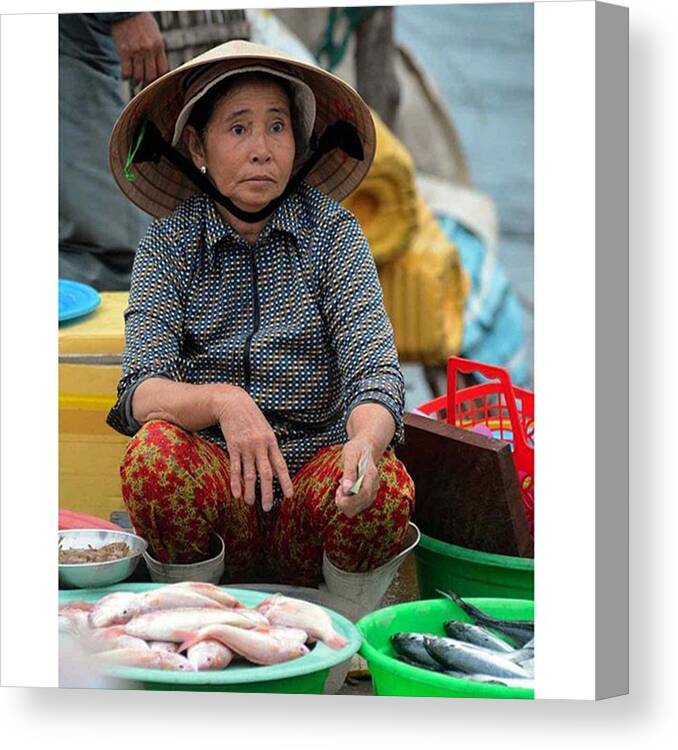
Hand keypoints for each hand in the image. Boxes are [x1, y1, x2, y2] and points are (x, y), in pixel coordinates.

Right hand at [111, 13, 167, 87]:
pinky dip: (125, 77)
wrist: (126, 10)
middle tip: (144, 88)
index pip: (163, 70)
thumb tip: (159, 68)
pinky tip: (125, 77)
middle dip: (147, 85)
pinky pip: (126, 71)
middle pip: (151, 76)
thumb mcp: (155, 34)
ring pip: (138, 76)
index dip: (159, 80)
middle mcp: (149, 50)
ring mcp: (136, 51)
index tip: (156, 84)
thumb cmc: (141, 22)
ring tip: (134, 82)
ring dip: (136, 82)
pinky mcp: (124, 51)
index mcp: (159, 46)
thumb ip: (157, 50)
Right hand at [212, 385, 292, 511]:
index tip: (289, 496)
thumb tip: (276, 467)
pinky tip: (236, 493)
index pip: (281, 466)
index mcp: (272, 442)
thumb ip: (270, 448)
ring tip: (250, 503)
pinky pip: (235, 468)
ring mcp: (246, 447)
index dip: (286, 482)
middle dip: (267, 493)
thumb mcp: (266, 430)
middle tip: (267, 508)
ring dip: (250, 491)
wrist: (234, 403)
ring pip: (249, 474)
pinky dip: (235, 482)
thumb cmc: (252, 418)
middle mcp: (261, 446)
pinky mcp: (233, 446)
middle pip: (266, 474)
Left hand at [335, 438, 379, 517]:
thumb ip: (349, 472)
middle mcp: (374, 486)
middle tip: (339, 488)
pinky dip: (347, 503)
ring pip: (355, 510)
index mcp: (371, 475)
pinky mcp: (366, 497)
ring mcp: (371, 493)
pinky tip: (345, 492)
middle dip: (344, 501)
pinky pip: (355, 508)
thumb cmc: (356, 450)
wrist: (364, 448)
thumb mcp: (350, 455)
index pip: (364, 494)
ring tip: (341, 489)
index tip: (339, 490)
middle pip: (359, 505)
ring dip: (344, 503)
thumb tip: (347, 489)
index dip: (349, 498)